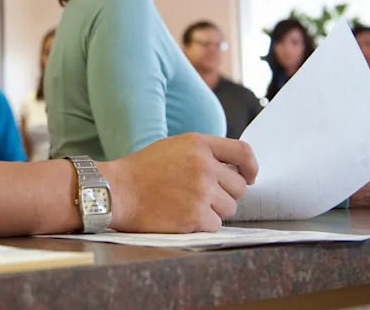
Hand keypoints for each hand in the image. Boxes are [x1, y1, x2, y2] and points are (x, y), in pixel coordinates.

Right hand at [103, 134, 257, 233]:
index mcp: (198, 144)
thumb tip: (236, 170)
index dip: (251, 167)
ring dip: (213, 211)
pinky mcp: (195, 216)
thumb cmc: (143, 170)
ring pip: (229, 208)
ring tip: (187, 205)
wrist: (118, 190)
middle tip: (203, 196)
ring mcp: (200, 192)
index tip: (249, 176)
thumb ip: (204, 154)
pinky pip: (215, 226)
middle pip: (239, 187)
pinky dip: (201, 226)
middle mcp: (203, 165)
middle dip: (225, 194)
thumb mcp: (175, 147)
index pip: (243, 152)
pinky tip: (181, 217)